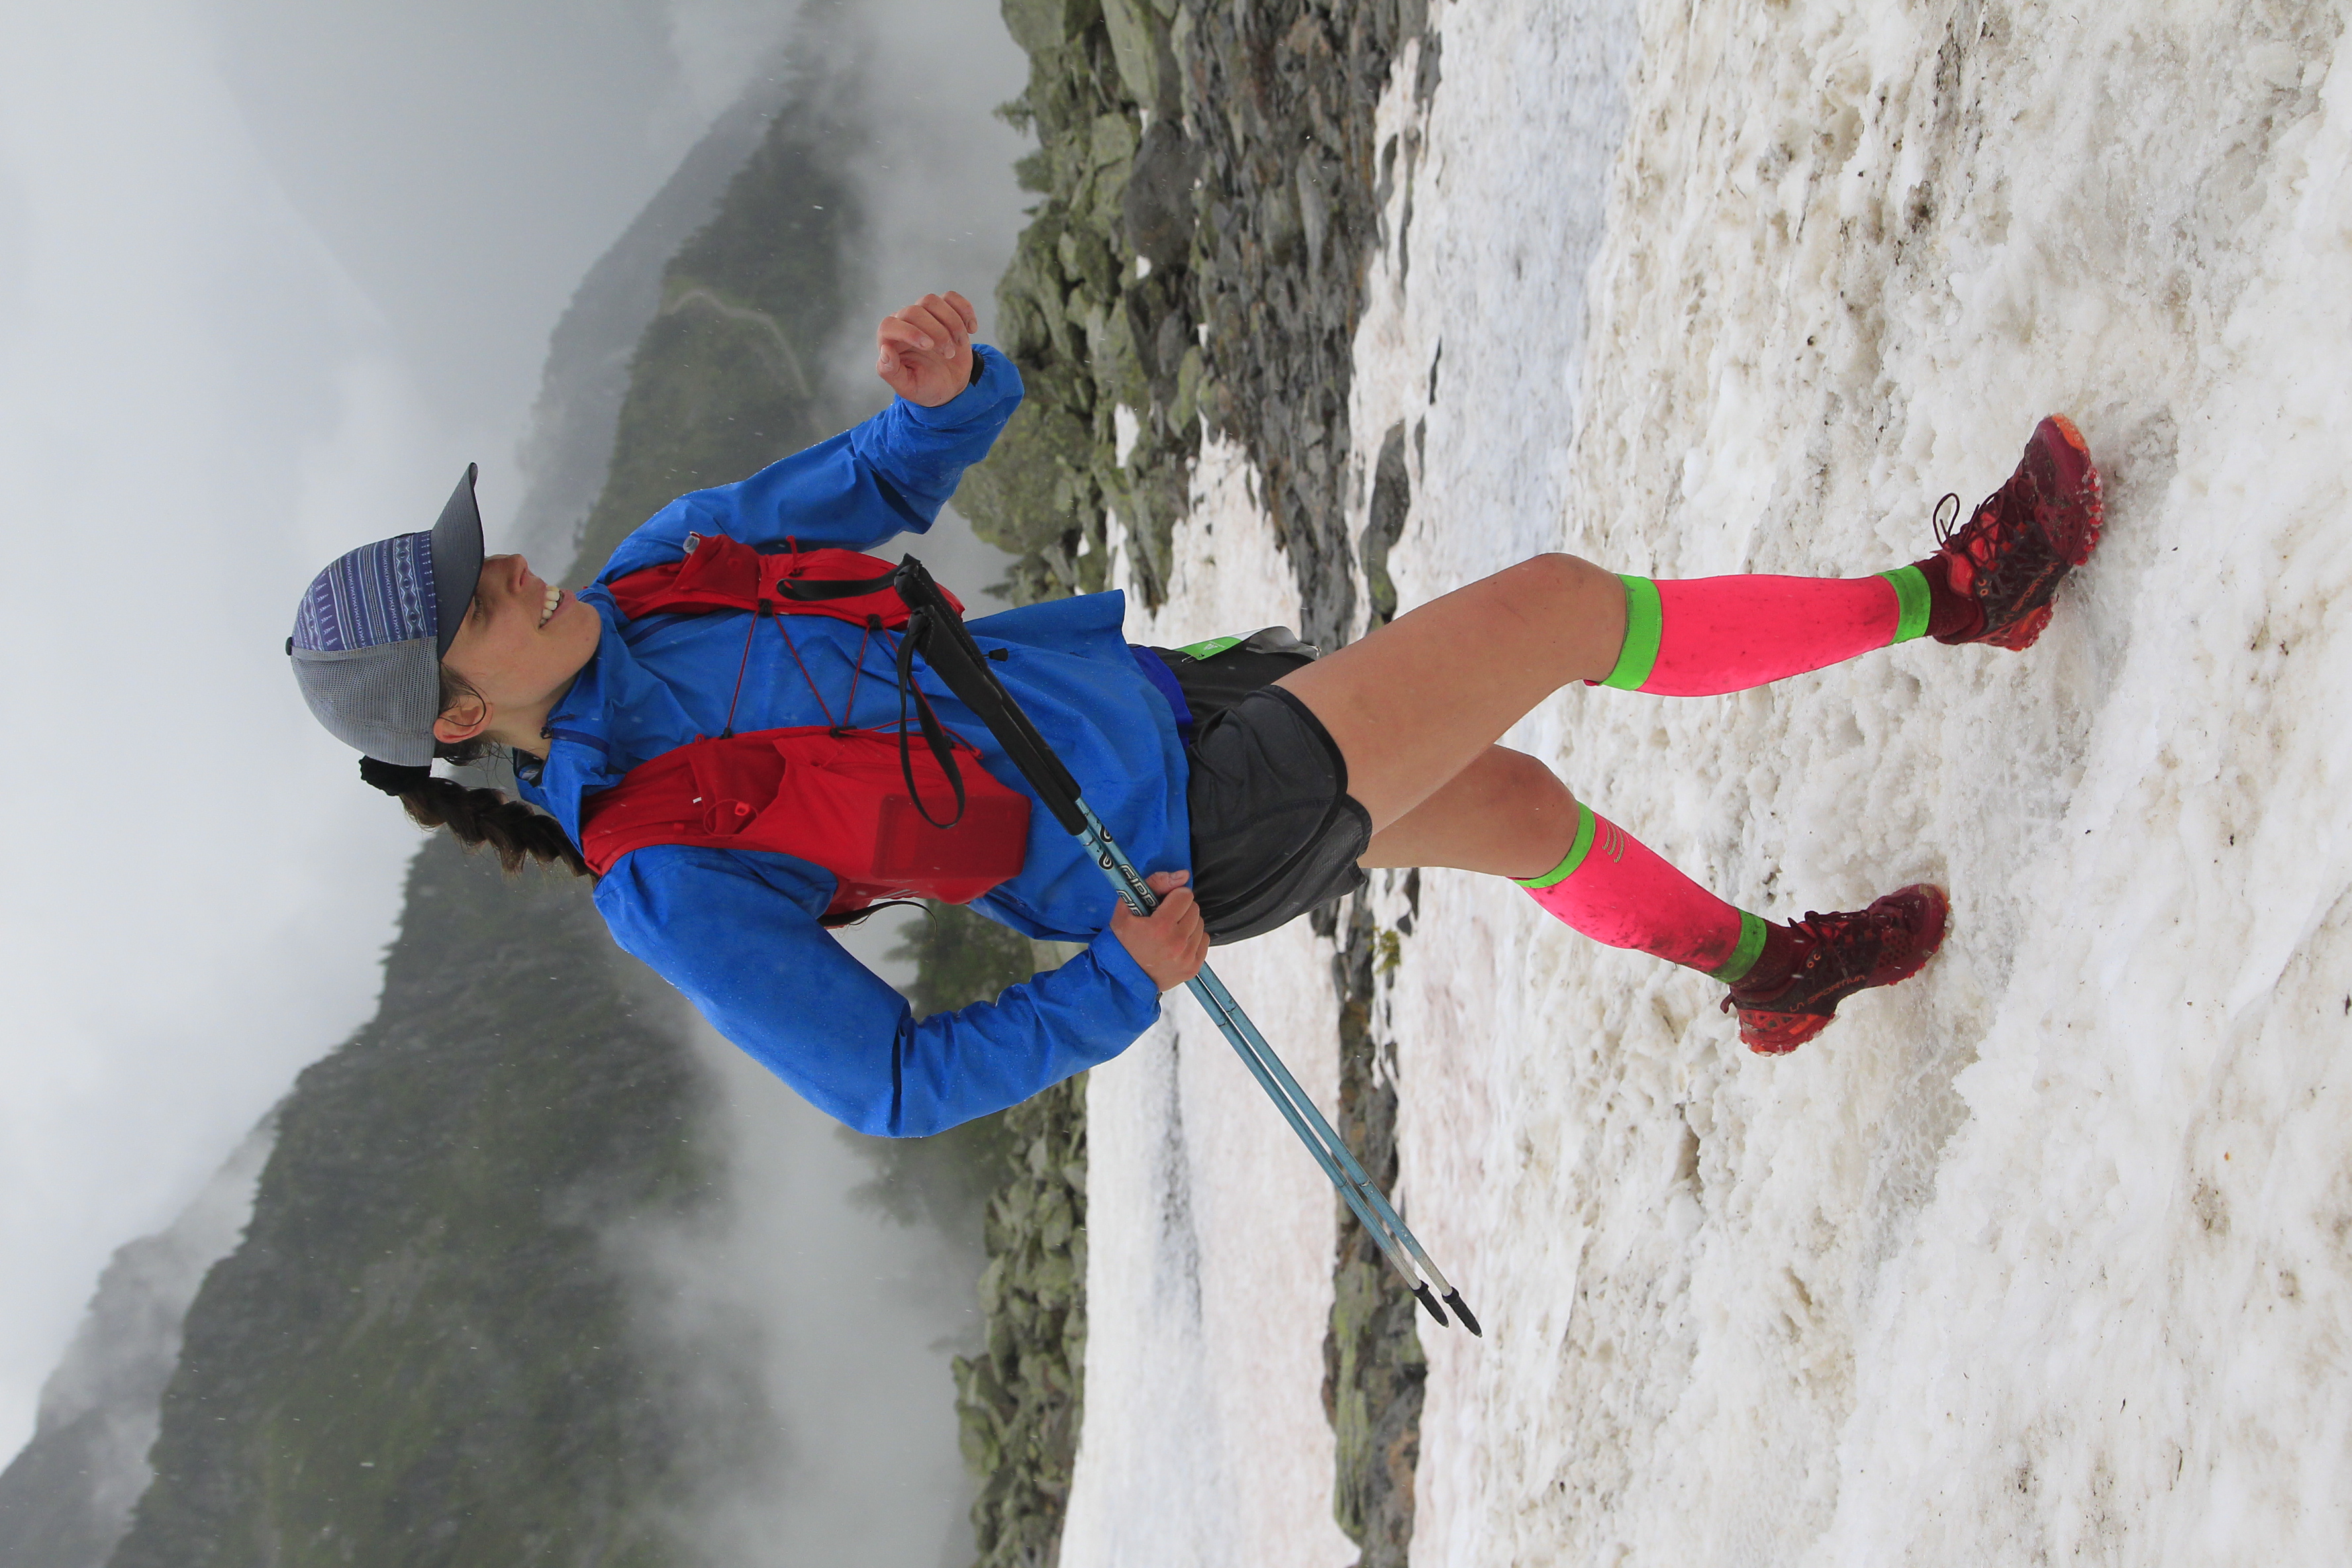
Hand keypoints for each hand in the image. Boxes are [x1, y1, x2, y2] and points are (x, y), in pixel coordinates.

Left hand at [875, 290, 978, 406]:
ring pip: (932, 301)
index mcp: (890, 340)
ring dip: (951, 322)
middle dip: (936, 332)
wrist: (950, 383)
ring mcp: (925, 315)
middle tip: (948, 354)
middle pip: (915, 311)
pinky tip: (971, 329)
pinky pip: (951, 298)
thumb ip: (891, 372)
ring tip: (959, 343)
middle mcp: (904, 323)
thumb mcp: (908, 387)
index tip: (929, 346)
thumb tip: (885, 350)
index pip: (889, 325)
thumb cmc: (926, 386)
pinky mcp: (944, 311)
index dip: (908, 332)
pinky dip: (964, 310)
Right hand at [1110, 870, 1207, 990]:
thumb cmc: (1121, 941)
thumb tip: (1183, 875)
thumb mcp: (1126, 907)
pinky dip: (1192, 938)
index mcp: (1160, 927)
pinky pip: (1204, 940)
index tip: (1163, 904)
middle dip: (1180, 909)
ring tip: (1169, 932)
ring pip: (1200, 924)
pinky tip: (1176, 943)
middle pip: (1194, 909)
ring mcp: (1186, 957)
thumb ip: (1155, 883)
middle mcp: (1177, 943)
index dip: (1173, 896)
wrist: (1120, 977)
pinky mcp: (1193, 968)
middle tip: (1164, 918)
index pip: (1185, 895)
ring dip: (1187, 924)